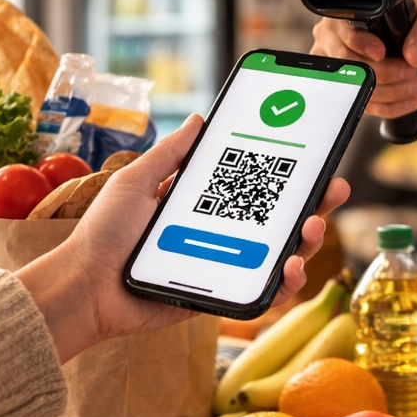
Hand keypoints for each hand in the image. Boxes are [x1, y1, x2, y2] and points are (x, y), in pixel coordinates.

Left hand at [17, 115, 349, 359]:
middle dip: (314, 204)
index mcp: (205, 205)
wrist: (85, 286)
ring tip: (310, 229)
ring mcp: (225, 267)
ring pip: (281, 256)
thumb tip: (200, 118)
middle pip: (280, 219)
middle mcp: (222, 235)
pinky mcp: (221, 298)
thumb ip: (170, 154)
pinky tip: (291, 268)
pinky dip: (285, 283)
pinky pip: (263, 293)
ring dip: (307, 242)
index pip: (257, 186)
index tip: (316, 158)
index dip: (290, 175)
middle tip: (331, 190)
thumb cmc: (104, 234)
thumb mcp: (136, 181)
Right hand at [310, 0, 416, 119]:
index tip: (382, 53)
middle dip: (384, 73)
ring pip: (356, 88)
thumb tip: (414, 56)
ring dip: (392, 92)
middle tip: (412, 71)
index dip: (360, 44)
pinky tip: (410, 99)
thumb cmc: (413, 22)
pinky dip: (391, 106)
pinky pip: (364, 104)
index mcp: (346, 17)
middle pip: (348, 64)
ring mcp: (337, 67)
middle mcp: (334, 41)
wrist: (414, 38)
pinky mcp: (348, 89)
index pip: (343, 32)